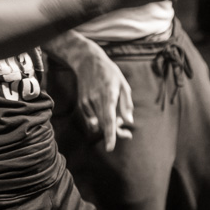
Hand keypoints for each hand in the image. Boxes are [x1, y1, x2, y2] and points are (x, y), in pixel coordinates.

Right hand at [63, 34, 133, 151]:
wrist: (86, 61)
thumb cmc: (109, 72)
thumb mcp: (123, 84)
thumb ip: (126, 104)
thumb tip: (129, 122)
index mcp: (108, 94)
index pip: (109, 118)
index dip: (110, 134)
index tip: (110, 148)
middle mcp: (95, 100)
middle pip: (104, 125)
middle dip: (115, 133)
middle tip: (126, 134)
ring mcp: (86, 102)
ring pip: (98, 124)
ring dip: (108, 126)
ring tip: (116, 117)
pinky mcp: (81, 104)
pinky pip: (91, 121)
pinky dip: (99, 122)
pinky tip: (105, 114)